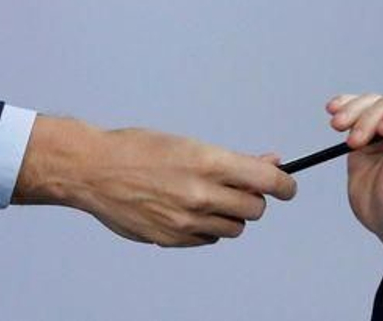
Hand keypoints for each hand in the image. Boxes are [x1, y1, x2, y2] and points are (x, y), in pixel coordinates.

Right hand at [12, 115, 295, 246]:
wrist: (94, 170)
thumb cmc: (137, 149)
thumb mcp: (187, 143)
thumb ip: (231, 159)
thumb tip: (269, 161)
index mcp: (208, 162)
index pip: (268, 180)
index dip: (285, 184)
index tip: (288, 186)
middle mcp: (201, 194)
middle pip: (255, 208)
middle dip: (252, 198)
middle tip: (238, 188)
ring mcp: (187, 221)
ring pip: (234, 228)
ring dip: (229, 215)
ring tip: (206, 198)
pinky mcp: (173, 239)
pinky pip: (208, 239)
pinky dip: (207, 228)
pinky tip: (188, 210)